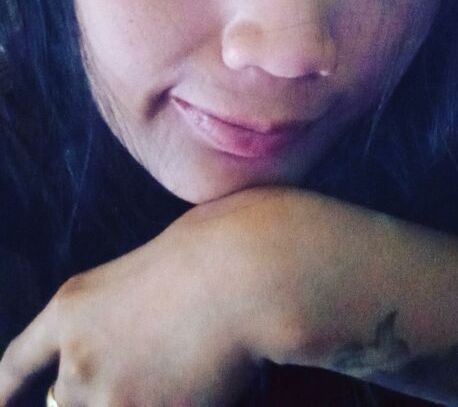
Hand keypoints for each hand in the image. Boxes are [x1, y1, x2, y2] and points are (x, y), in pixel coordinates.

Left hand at [0, 188, 298, 406]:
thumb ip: (106, 326)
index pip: (17, 363)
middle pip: (64, 400)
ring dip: (135, 397)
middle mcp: (78, 358)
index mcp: (71, 308)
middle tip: (145, 361)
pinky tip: (194, 380)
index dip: (3, 392)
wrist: (242, 275)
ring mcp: (109, 395)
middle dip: (99, 389)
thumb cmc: (205, 257)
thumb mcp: (137, 277)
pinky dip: (170, 403)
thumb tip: (107, 370)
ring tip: (178, 363)